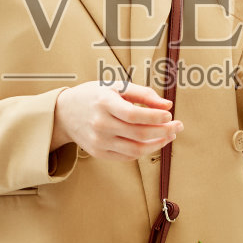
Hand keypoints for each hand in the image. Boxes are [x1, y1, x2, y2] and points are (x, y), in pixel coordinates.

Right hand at [51, 81, 181, 160]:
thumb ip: (142, 93)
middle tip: (178, 126)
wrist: (64, 113)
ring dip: (157, 144)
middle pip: (138, 134)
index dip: (154, 117)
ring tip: (169, 135)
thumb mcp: (115, 86)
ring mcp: (99, 141)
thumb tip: (167, 105)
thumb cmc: (94, 96)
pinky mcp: (99, 153)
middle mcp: (100, 124)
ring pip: (135, 150)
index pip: (133, 114)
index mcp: (103, 103)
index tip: (169, 114)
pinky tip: (152, 141)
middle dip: (163, 131)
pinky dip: (143, 150)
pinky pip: (127, 156)